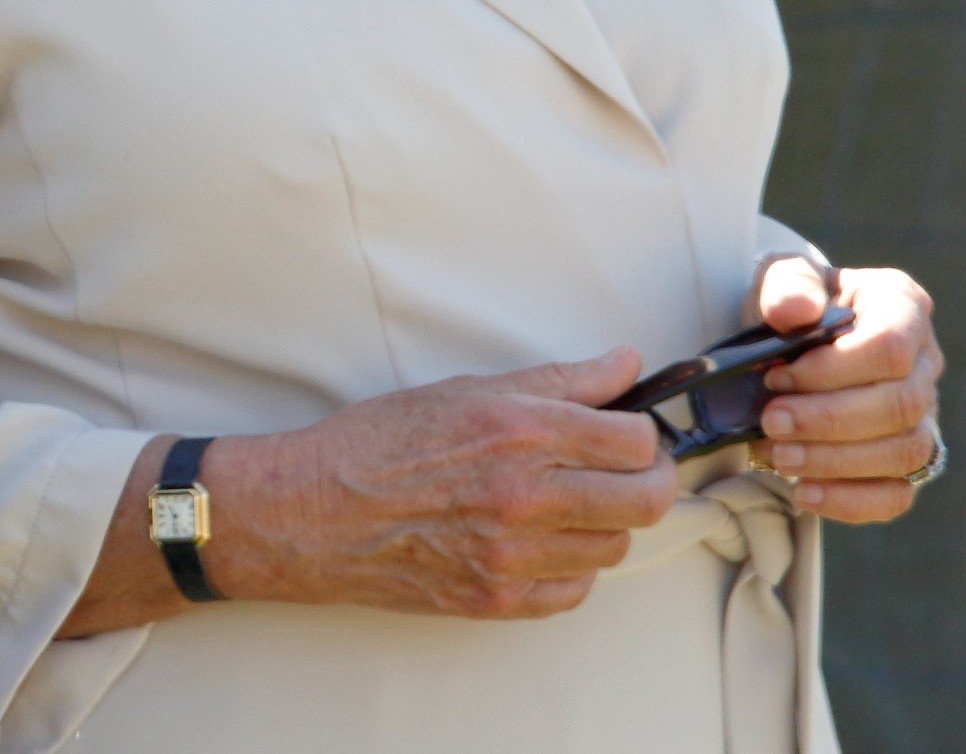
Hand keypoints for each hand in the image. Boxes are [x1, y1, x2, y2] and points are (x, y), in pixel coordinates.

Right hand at [195, 348, 675, 620]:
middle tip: (628, 469)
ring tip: (570, 501)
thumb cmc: (379, 442)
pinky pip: (576, 590)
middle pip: (646, 501)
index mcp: (518, 431)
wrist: (316, 509)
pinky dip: (572, 566)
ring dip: (606, 522)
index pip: (635, 440)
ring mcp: (515, 555)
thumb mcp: (465, 390)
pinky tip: (541, 539)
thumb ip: (556, 380)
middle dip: (649, 480)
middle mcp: (525, 495)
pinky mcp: (501, 599)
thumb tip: (623, 365)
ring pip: (615, 547)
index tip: (629, 430)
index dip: (643, 432)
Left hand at [749, 256, 940, 523]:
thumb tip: (797, 310)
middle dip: (828, 420)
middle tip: (769, 421)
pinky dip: (850, 500)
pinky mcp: (907, 460)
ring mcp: (924, 415)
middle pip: (900, 406)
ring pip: (904, 453)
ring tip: (776, 454)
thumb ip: (787, 284)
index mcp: (901, 307)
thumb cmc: (791, 301)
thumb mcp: (779, 276)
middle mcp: (925, 364)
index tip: (776, 376)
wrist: (788, 335)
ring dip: (835, 461)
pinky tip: (802, 491)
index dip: (832, 370)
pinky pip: (897, 494)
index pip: (889, 348)